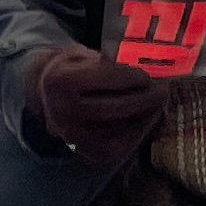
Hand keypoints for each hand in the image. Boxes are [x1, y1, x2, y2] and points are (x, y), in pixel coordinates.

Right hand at [28, 44, 172, 161]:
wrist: (44, 93)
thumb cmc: (69, 68)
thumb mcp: (81, 54)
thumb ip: (106, 61)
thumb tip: (142, 68)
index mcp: (61, 80)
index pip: (104, 79)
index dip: (131, 78)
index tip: (148, 76)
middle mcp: (63, 111)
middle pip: (112, 108)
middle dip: (143, 99)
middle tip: (162, 91)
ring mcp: (71, 135)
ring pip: (116, 130)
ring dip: (143, 118)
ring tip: (157, 106)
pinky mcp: (81, 152)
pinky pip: (114, 147)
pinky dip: (133, 136)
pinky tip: (145, 122)